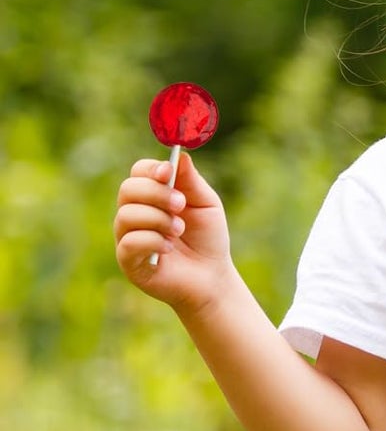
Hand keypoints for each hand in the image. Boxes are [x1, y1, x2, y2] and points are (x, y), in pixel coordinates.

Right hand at [114, 152, 233, 311]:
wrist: (212, 276)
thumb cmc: (208, 239)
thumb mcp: (206, 205)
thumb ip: (191, 181)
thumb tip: (179, 155)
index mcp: (153, 196)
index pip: (139, 172)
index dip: (151, 170)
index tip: (168, 173)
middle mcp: (135, 213)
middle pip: (128, 189)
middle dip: (156, 194)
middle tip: (180, 205)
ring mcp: (128, 236)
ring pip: (127, 214)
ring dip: (158, 219)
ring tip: (179, 230)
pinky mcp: (128, 260)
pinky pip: (129, 242)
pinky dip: (152, 241)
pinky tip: (169, 247)